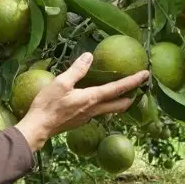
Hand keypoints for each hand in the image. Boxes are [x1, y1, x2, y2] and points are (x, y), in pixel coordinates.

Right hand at [16, 52, 148, 149]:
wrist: (38, 127)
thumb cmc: (48, 105)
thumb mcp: (61, 83)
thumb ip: (77, 70)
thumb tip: (90, 55)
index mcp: (92, 98)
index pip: (118, 88)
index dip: (133, 81)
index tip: (146, 74)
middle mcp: (94, 109)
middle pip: (121, 104)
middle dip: (133, 95)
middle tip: (140, 87)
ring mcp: (89, 117)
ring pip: (111, 110)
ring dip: (121, 101)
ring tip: (125, 92)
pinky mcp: (82, 120)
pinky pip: (100, 112)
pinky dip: (107, 105)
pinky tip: (101, 99)